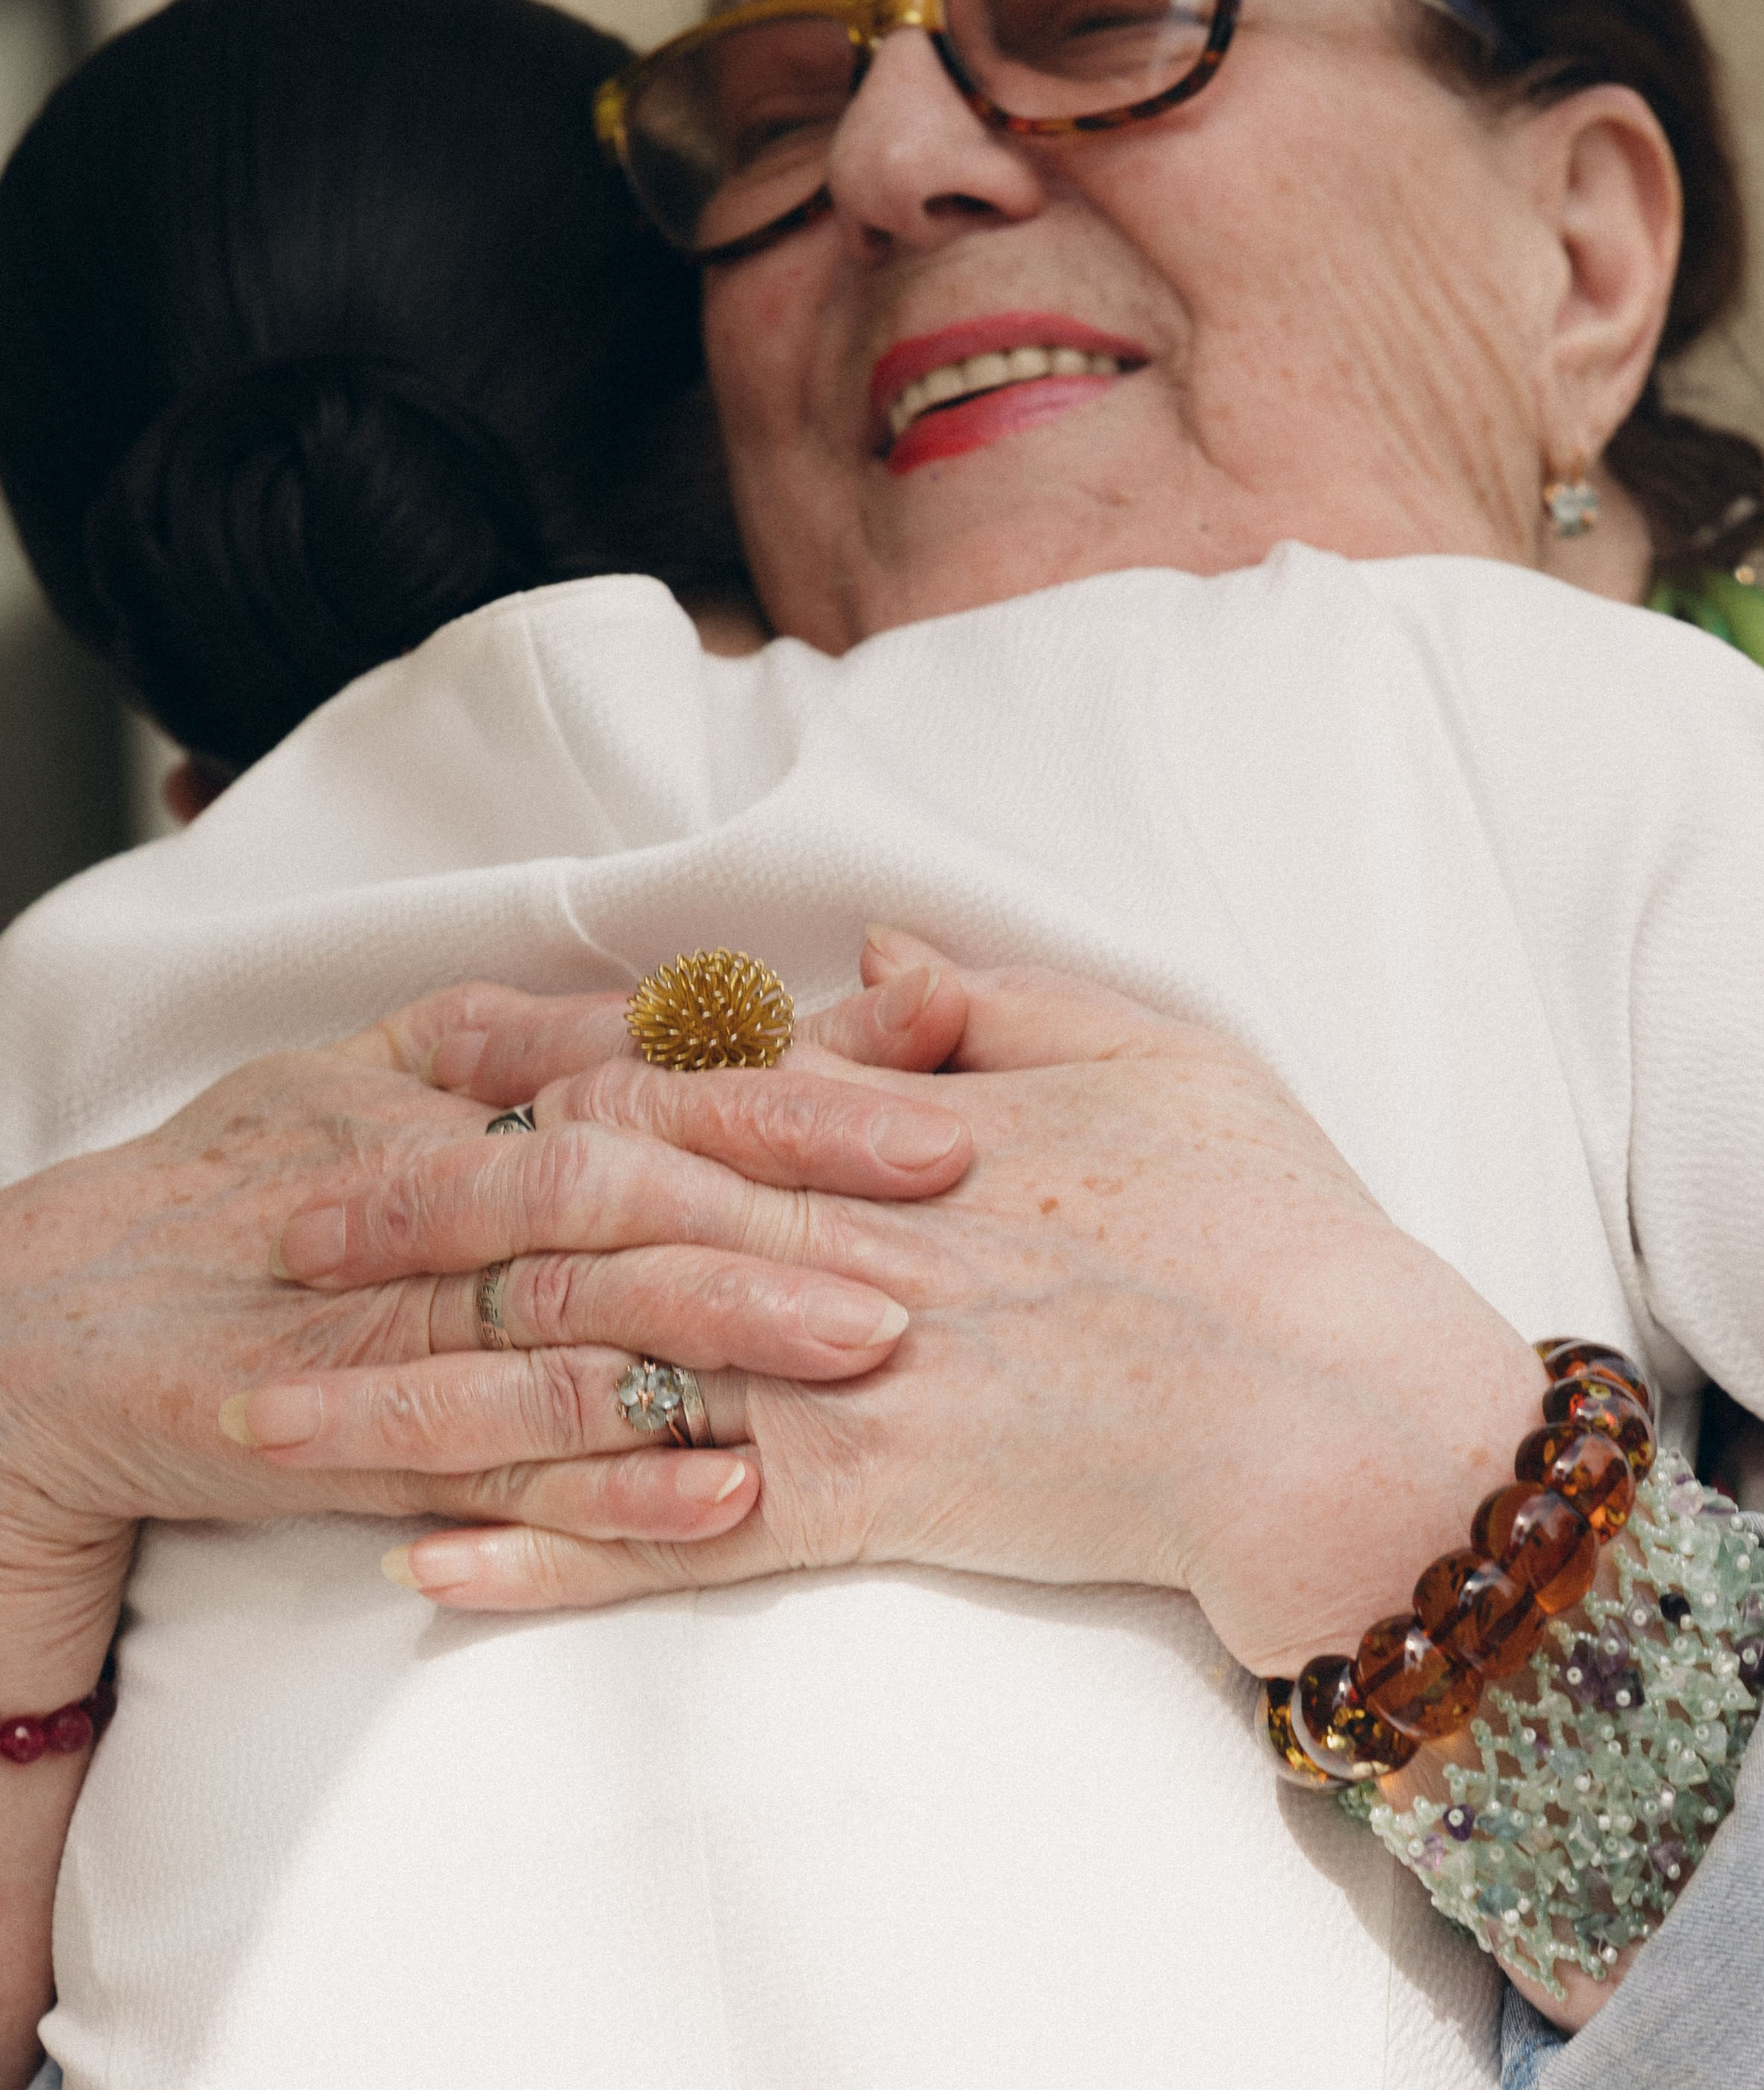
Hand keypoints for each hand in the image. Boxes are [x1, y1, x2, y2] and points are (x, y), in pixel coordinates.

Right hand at [0, 972, 974, 1589]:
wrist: (43, 1326)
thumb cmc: (244, 1180)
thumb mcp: (374, 1069)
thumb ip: (534, 1040)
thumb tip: (703, 1002)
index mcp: (452, 1087)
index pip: (651, 1068)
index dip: (797, 1077)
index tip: (936, 1089)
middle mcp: (432, 1188)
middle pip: (627, 1172)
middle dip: (791, 1187)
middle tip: (943, 1211)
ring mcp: (391, 1319)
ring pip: (573, 1308)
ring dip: (724, 1322)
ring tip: (870, 1340)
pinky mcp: (351, 1445)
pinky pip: (499, 1464)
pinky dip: (615, 1479)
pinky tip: (729, 1491)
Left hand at [253, 936, 1546, 1673]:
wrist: (1344, 1403)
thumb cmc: (1261, 1215)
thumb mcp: (1142, 1046)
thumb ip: (988, 998)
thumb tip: (864, 950)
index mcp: (892, 1130)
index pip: (667, 1087)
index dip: (529, 1080)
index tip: (420, 1072)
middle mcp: (834, 1244)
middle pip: (584, 1222)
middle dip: (421, 1222)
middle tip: (286, 1226)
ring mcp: (840, 1379)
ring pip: (597, 1374)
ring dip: (431, 1390)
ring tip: (288, 1401)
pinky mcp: (870, 1507)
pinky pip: (679, 1541)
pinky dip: (551, 1556)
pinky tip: (433, 1567)